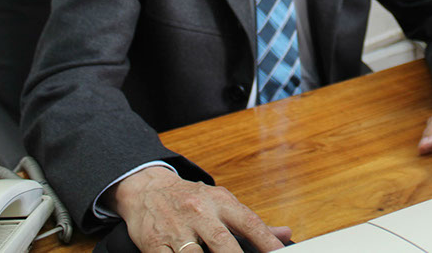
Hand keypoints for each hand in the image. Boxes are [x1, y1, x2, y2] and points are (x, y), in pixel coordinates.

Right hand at [105, 167, 291, 251]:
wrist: (147, 189)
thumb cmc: (190, 198)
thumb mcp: (221, 201)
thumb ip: (250, 222)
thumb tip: (285, 234)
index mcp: (220, 202)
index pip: (249, 222)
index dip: (266, 241)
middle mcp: (199, 213)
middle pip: (223, 241)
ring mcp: (176, 229)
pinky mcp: (154, 243)